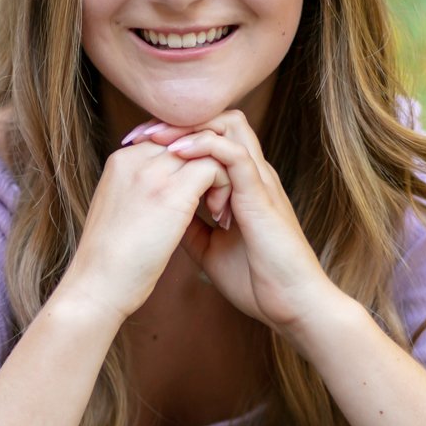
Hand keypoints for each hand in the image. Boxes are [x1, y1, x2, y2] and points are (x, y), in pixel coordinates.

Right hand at [64, 128, 231, 321]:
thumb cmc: (109, 262)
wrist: (96, 286)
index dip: (191, 163)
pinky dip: (225, 188)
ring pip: (205, 149)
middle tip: (215, 202)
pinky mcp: (172, 192)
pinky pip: (214, 167)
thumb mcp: (121, 212)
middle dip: (208, 166)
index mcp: (121, 161)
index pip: (170, 140)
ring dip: (220, 177)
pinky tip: (219, 217)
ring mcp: (152, 173)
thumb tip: (167, 193)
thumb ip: (140, 191)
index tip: (199, 195)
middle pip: (188, 139)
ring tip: (219, 212)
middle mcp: (135, 158)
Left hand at [122, 112, 337, 333]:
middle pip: (219, 120)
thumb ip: (190, 226)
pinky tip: (178, 153)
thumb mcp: (208, 249)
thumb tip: (161, 215)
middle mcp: (252, 175)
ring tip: (156, 137)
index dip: (174, 133)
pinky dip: (205, 146)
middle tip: (144, 133)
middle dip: (179, 120)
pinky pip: (235, 154)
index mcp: (241, 185)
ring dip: (189, 127)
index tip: (137, 142)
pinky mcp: (262, 195)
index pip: (210, 137)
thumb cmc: (255, 281)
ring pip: (228, 126)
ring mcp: (259, 182)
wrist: (288, 305)